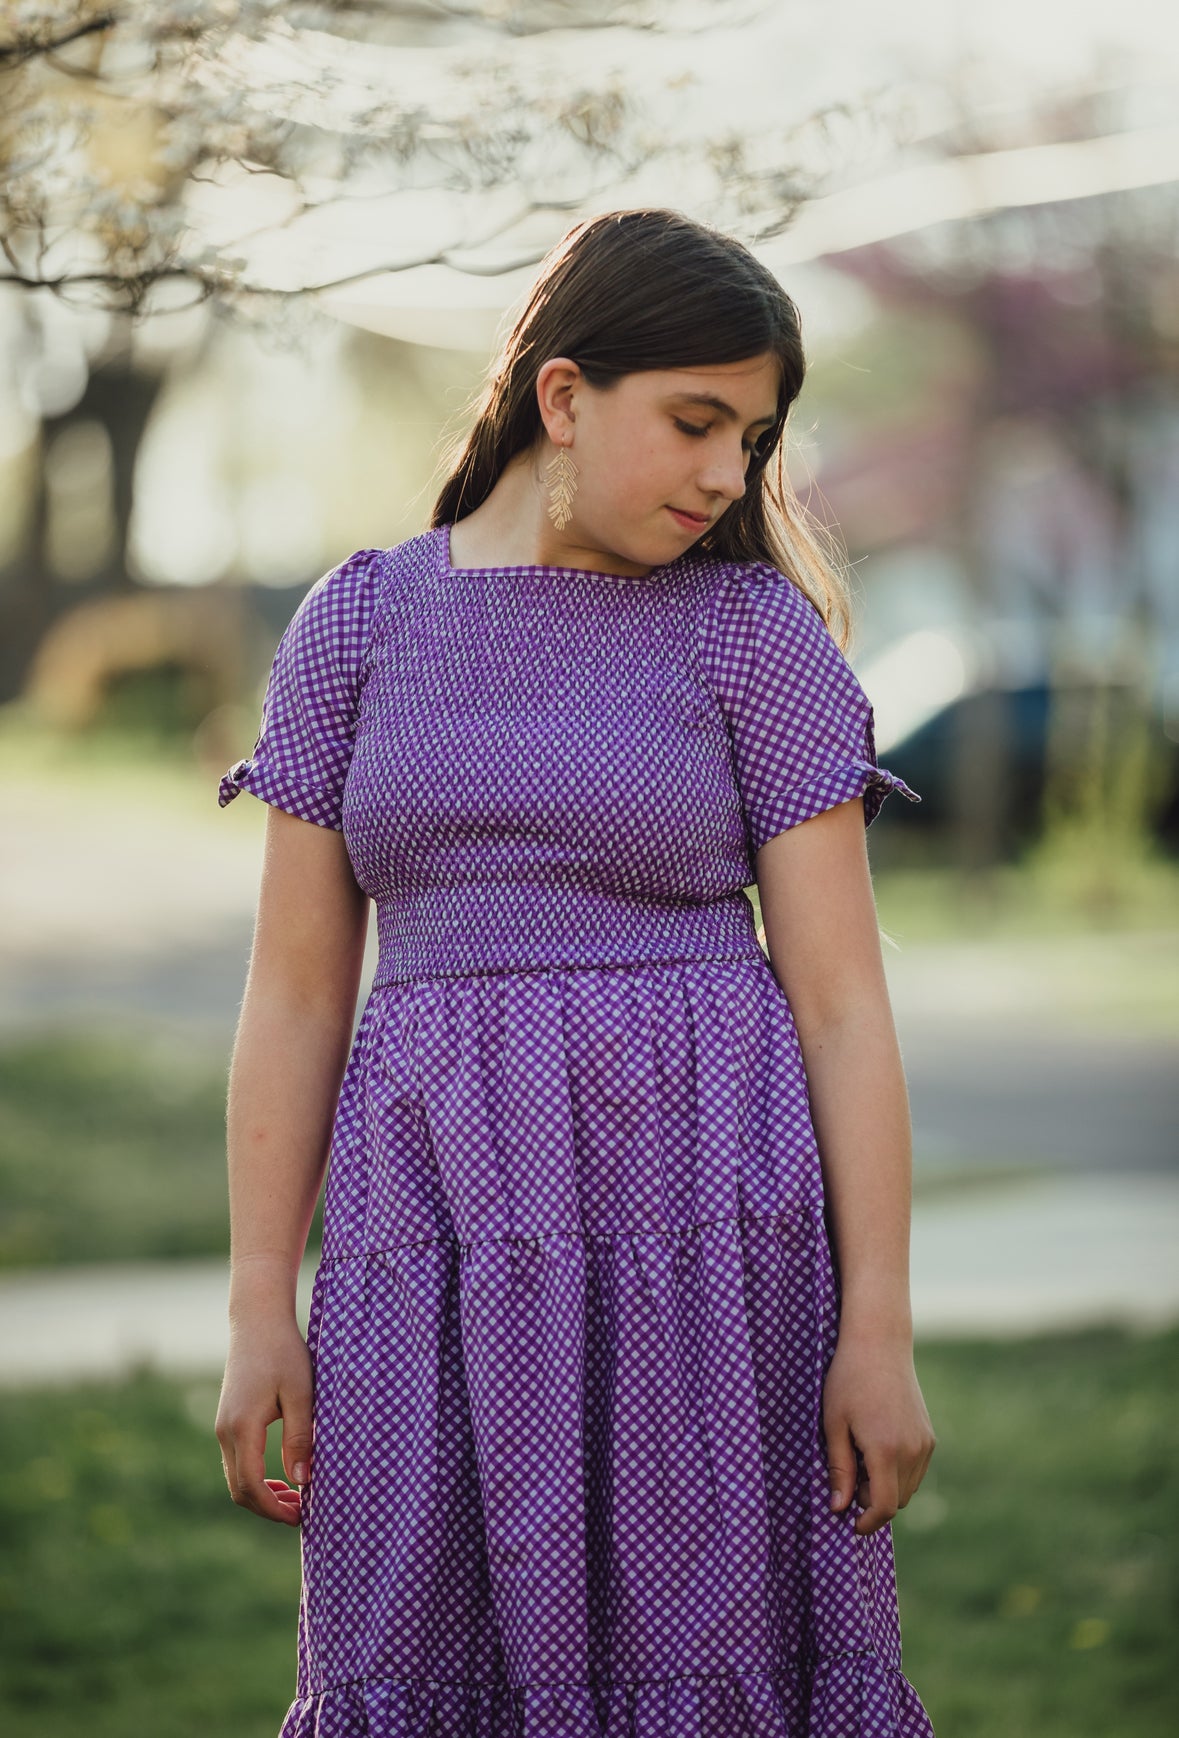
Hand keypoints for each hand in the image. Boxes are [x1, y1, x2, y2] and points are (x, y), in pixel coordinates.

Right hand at [215, 1317, 313, 1526]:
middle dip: (268, 1509)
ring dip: (262, 1495)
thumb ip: (300, 1437)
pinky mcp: (227, 1421)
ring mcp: (222, 1427)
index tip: (302, 1516)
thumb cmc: (284, 1353)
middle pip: (240, 1490)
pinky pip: (236, 1463)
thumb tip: (301, 1481)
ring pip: (235, 1478)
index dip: (275, 1509)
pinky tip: (281, 1477)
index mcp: (242, 1427)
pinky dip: (255, 1478)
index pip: (252, 1486)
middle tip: (302, 1512)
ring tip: (295, 1499)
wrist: (257, 1322)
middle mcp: (225, 1432)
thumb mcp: (301, 1393)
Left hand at [822, 1331, 935, 1536]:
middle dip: (873, 1500)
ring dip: (886, 1486)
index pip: (885, 1506)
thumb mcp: (834, 1425)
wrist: (879, 1344)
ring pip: (908, 1487)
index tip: (851, 1523)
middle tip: (847, 1476)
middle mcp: (912, 1450)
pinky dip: (898, 1471)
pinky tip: (876, 1446)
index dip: (868, 1522)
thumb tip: (838, 1508)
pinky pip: (915, 1469)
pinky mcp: (929, 1436)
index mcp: (886, 1449)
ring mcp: (925, 1443)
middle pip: (897, 1500)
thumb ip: (839, 1469)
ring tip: (860, 1456)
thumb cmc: (848, 1381)